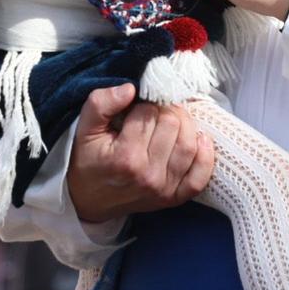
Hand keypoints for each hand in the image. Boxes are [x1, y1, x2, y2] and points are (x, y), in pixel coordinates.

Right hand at [65, 83, 215, 224]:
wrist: (87, 201)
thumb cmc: (87, 161)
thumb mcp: (84, 129)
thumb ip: (101, 104)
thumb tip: (130, 89)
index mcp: (125, 157)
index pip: (148, 113)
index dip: (143, 104)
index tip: (134, 109)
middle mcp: (148, 175)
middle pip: (173, 124)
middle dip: (164, 110)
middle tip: (152, 113)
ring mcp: (164, 189)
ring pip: (189, 143)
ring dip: (184, 125)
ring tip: (169, 122)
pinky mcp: (174, 198)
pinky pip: (200, 176)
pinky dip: (205, 155)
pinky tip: (199, 139)